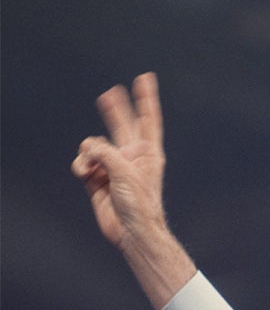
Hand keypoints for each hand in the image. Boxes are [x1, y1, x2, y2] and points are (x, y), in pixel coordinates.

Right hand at [71, 72, 166, 248]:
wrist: (130, 231)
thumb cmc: (139, 203)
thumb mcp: (125, 172)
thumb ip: (106, 153)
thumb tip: (89, 149)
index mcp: (148, 152)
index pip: (148, 119)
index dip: (146, 99)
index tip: (145, 79)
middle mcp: (132, 156)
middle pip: (121, 125)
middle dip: (115, 110)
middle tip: (110, 93)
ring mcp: (114, 166)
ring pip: (94, 145)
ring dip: (89, 153)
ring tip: (91, 167)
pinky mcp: (98, 178)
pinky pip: (84, 161)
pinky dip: (81, 165)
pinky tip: (84, 173)